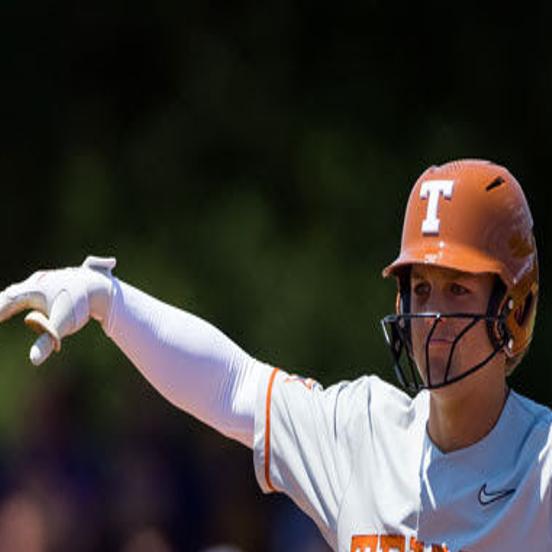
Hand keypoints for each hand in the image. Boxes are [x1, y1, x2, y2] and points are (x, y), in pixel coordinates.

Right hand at [0, 256, 115, 365]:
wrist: (101, 286)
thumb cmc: (80, 304)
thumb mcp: (63, 325)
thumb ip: (46, 342)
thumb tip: (33, 360)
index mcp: (32, 290)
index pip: (5, 303)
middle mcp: (35, 282)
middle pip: (11, 295)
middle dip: (2, 306)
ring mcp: (45, 280)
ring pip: (21, 291)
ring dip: (10, 301)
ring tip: (5, 311)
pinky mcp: (53, 282)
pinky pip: (34, 290)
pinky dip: (24, 299)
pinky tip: (24, 307)